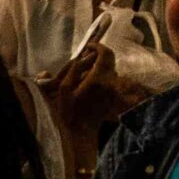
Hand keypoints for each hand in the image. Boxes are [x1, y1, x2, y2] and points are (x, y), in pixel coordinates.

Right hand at [47, 42, 137, 163]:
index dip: (98, 46)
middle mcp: (111, 81)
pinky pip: (110, 79)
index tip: (88, 46)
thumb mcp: (65, 89)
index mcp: (99, 78)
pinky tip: (88, 81)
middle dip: (99, 54)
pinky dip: (101, 75)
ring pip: (111, 69)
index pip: (106, 54)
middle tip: (86, 56)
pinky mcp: (113, 96)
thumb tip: (80, 59)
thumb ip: (73, 71)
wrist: (81, 133)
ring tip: (84, 69)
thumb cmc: (70, 112)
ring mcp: (113, 89)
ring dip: (100, 65)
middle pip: (110, 60)